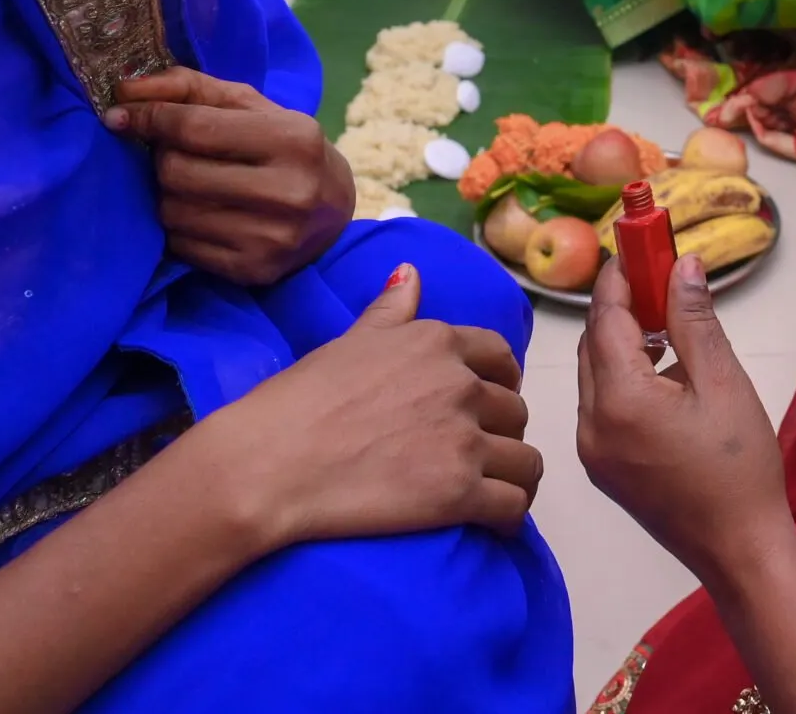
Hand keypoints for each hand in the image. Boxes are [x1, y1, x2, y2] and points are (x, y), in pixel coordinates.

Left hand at [108, 67, 354, 285]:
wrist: (335, 213)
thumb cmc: (287, 149)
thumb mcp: (252, 107)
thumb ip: (191, 89)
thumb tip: (125, 90)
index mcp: (292, 138)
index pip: (195, 127)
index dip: (149, 118)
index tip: (121, 116)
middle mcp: (287, 191)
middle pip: (176, 172)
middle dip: (162, 158)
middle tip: (173, 153)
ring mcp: (271, 237)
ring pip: (172, 211)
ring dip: (167, 194)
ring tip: (190, 185)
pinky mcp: (254, 270)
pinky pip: (180, 246)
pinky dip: (177, 227)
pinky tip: (199, 215)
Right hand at [190, 263, 542, 550]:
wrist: (269, 462)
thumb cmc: (299, 401)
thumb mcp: (348, 342)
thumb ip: (389, 310)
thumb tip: (410, 272)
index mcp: (437, 343)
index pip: (501, 357)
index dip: (501, 382)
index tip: (487, 404)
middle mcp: (461, 386)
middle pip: (516, 411)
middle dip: (502, 432)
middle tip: (477, 453)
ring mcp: (464, 440)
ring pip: (526, 460)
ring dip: (514, 476)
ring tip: (494, 490)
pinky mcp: (459, 494)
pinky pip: (514, 506)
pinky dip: (510, 517)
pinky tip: (494, 523)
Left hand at [576, 253, 791, 589]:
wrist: (739, 549)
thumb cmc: (740, 467)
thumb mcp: (723, 383)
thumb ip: (694, 320)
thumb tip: (681, 264)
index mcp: (619, 401)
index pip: (605, 320)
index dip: (620, 278)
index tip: (639, 247)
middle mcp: (590, 424)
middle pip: (592, 345)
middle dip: (620, 306)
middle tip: (657, 277)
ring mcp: (592, 450)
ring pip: (593, 374)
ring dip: (621, 341)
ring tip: (665, 321)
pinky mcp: (602, 467)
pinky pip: (600, 404)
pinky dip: (621, 376)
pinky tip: (661, 371)